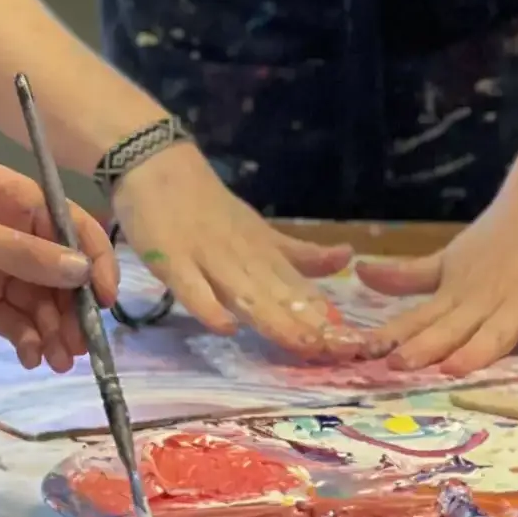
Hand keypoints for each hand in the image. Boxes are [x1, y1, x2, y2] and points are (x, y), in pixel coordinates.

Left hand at [0, 165, 120, 372]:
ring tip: (57, 361)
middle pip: (57, 270)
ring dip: (53, 329)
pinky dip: (26, 339)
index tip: (108, 299)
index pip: (66, 223)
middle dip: (74, 306)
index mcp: (5, 196)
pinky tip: (32, 357)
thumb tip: (82, 270)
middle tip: (83, 346)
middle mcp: (4, 230)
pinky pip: (11, 322)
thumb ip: (22, 256)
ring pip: (38, 301)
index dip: (93, 258)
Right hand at [112, 145, 358, 357]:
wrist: (158, 164)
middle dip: (312, 327)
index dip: (328, 320)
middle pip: (280, 298)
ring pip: (245, 295)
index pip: (302, 291)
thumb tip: (347, 257)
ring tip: (305, 346)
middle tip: (344, 352)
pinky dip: (207, 307)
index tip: (359, 345)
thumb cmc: (208, 206)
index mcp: (265, 253)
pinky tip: (226, 328)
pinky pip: (190, 287)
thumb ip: (299, 254)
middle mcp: (243, 258)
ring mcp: (206, 259)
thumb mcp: (260, 231)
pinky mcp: (171, 260)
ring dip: (275, 321)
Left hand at [358, 130, 517, 373]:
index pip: (421, 319)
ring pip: (501, 328)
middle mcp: (487, 297)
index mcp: (458, 292)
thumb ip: (410, 276)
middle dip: (427, 348)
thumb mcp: (451, 258)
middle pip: (455, 327)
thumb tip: (359, 274)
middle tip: (398, 367)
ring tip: (455, 367)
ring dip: (478, 348)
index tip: (365, 354)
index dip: (395, 337)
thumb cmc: (499, 234)